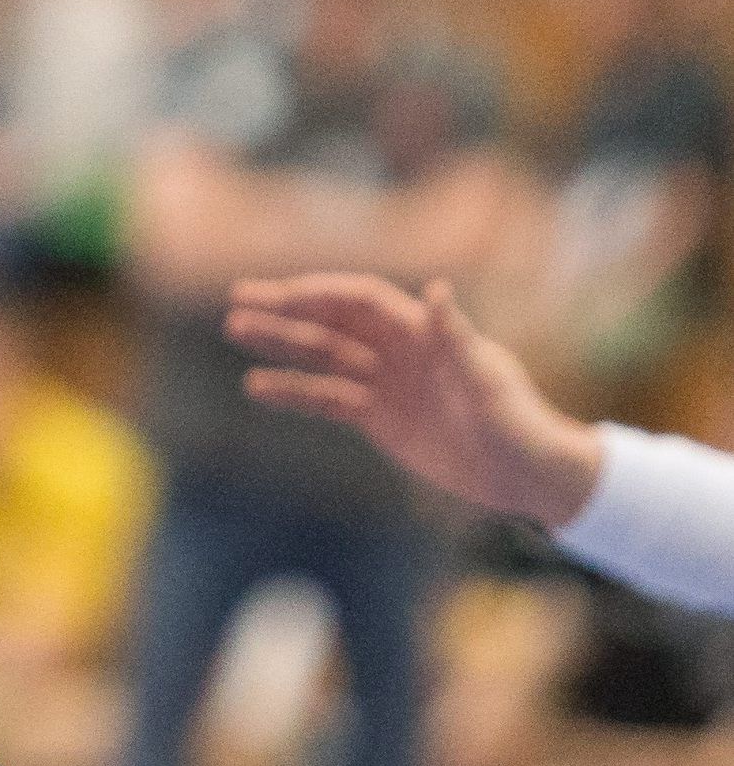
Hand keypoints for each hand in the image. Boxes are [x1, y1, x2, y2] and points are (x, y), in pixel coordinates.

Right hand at [225, 273, 603, 525]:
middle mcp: (397, 351)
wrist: (531, 476)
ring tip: (234, 331)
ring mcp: (385, 384)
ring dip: (279, 343)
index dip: (320, 292)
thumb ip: (457, 337)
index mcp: (421, 333)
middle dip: (285, 310)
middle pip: (331, 321)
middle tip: (237, 301)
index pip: (360, 300)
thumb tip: (437, 289)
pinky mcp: (380, 420)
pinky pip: (327, 399)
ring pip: (321, 356)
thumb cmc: (520, 422)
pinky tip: (257, 386)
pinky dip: (292, 392)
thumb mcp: (489, 381)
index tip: (280, 294)